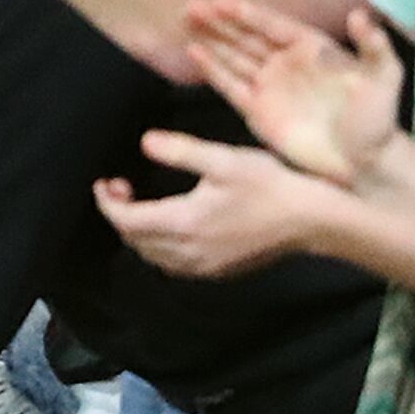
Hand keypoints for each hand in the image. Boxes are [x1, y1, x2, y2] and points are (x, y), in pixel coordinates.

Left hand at [93, 132, 332, 279]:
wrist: (311, 220)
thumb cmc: (268, 185)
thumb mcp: (222, 159)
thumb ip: (180, 150)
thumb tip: (144, 142)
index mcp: (184, 223)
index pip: (127, 221)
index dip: (107, 202)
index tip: (103, 182)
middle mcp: (190, 252)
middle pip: (136, 242)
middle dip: (119, 215)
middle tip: (121, 185)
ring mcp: (205, 267)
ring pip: (153, 257)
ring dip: (138, 233)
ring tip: (140, 202)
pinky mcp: (220, 271)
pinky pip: (174, 265)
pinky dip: (158, 247)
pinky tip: (168, 225)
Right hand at [183, 0, 400, 186]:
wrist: (366, 167)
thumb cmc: (377, 122)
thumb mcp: (385, 80)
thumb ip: (375, 47)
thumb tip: (360, 14)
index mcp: (310, 48)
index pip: (272, 24)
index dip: (246, 12)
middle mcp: (285, 63)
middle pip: (246, 36)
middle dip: (220, 21)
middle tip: (191, 5)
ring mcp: (270, 87)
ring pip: (234, 56)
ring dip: (211, 39)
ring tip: (186, 21)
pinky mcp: (259, 113)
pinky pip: (231, 87)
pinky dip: (213, 71)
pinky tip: (195, 53)